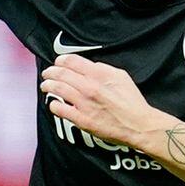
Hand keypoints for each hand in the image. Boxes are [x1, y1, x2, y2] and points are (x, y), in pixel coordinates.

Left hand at [39, 54, 159, 150]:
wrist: (138, 125)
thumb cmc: (132, 102)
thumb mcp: (121, 76)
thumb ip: (103, 68)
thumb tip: (89, 66)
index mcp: (99, 74)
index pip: (71, 60)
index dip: (60, 60)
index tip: (58, 63)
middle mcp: (89, 86)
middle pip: (61, 73)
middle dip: (50, 72)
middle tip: (47, 74)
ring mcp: (84, 103)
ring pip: (57, 89)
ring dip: (48, 85)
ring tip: (45, 85)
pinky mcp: (82, 120)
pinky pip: (60, 109)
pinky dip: (54, 104)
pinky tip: (54, 103)